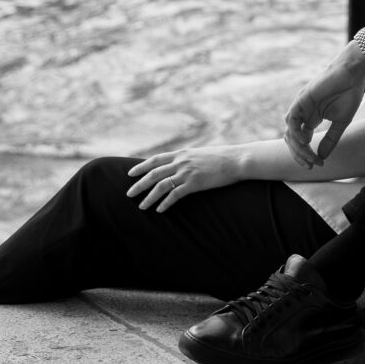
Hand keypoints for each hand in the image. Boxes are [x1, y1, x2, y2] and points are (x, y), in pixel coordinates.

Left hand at [126, 146, 241, 211]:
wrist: (236, 160)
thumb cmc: (221, 158)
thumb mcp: (200, 154)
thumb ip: (188, 159)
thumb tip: (180, 165)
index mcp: (181, 153)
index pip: (155, 159)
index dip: (141, 166)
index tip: (130, 173)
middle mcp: (181, 161)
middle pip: (153, 173)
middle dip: (139, 184)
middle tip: (128, 194)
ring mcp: (187, 172)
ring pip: (161, 185)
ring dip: (149, 197)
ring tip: (141, 206)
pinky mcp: (194, 183)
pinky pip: (175, 194)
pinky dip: (165, 203)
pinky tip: (160, 210)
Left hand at [284, 44, 364, 168]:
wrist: (352, 73)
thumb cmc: (348, 93)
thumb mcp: (341, 122)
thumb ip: (330, 139)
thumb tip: (321, 157)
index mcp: (311, 118)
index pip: (301, 140)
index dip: (307, 154)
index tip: (319, 164)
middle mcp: (304, 113)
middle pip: (292, 138)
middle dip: (300, 155)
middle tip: (311, 165)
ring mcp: (301, 105)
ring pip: (289, 130)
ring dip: (297, 147)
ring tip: (309, 156)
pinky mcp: (302, 99)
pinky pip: (292, 118)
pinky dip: (295, 132)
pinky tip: (305, 141)